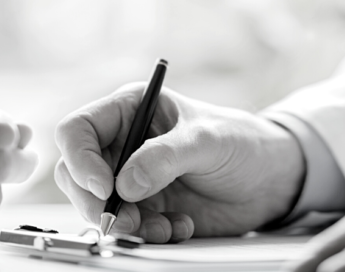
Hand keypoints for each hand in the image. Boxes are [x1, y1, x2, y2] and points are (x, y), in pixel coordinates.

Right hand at [55, 85, 304, 242]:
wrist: (269, 179)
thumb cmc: (240, 141)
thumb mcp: (207, 140)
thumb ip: (165, 157)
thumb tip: (124, 184)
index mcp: (130, 109)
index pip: (78, 130)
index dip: (80, 159)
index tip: (104, 187)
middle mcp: (124, 143)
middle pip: (76, 174)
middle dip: (95, 202)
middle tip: (125, 220)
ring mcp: (131, 178)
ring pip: (97, 207)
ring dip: (125, 225)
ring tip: (163, 227)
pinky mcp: (145, 209)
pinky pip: (127, 229)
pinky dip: (149, 236)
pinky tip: (180, 226)